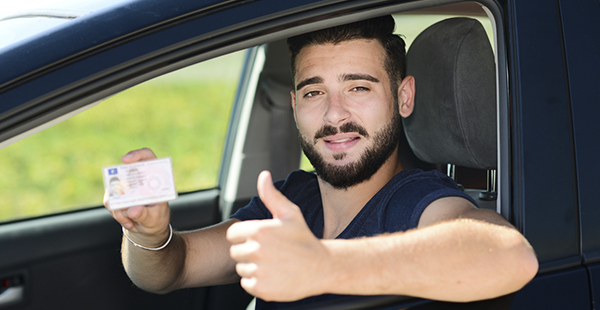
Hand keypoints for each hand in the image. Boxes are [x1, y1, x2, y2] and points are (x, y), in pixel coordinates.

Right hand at [104, 148, 170, 246]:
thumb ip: (145, 215)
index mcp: (154, 176)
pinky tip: (129, 221)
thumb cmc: (156, 218)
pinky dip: (118, 214)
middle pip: (124, 171)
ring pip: (114, 190)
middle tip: (127, 207)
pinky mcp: (115, 194)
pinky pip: (110, 202)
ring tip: (133, 220)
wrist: (148, 226)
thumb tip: (133, 210)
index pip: (147, 157)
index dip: (137, 155)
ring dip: (121, 209)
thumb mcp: (155, 218)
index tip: (125, 160)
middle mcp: (138, 177)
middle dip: (122, 187)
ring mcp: (125, 184)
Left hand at [227, 171, 329, 301]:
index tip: (259, 240)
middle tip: (269, 253)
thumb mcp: (290, 213)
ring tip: (272, 264)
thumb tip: (263, 175)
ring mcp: (259, 270)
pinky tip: (273, 276)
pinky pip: (247, 283)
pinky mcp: (261, 288)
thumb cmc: (304, 239)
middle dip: (248, 252)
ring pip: (241, 268)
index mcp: (259, 230)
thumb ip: (271, 195)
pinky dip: (257, 282)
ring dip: (253, 267)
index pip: (233, 235)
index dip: (244, 237)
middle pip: (235, 252)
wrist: (321, 267)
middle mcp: (256, 250)